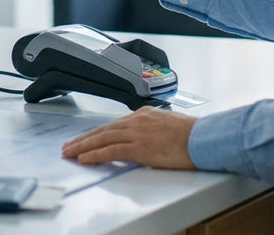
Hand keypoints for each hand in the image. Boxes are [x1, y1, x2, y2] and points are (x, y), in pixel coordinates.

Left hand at [61, 106, 197, 169]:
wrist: (204, 138)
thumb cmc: (193, 135)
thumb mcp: (168, 125)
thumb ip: (153, 129)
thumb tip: (147, 139)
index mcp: (144, 114)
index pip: (114, 124)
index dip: (97, 133)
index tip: (86, 138)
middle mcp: (137, 120)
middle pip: (103, 130)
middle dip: (84, 138)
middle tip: (69, 146)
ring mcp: (137, 133)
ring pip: (102, 138)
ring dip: (83, 146)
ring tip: (69, 153)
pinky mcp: (139, 147)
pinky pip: (111, 151)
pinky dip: (95, 154)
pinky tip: (84, 159)